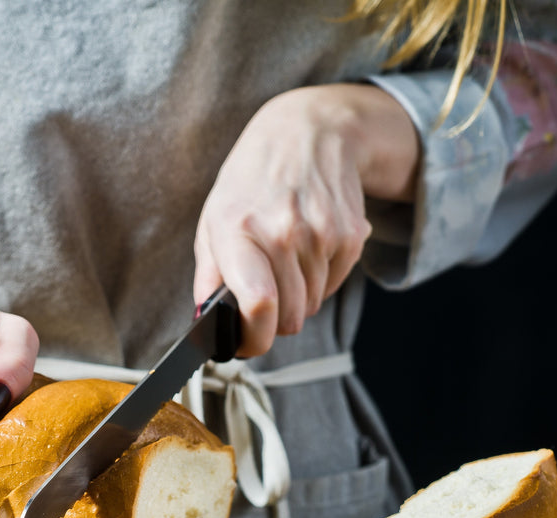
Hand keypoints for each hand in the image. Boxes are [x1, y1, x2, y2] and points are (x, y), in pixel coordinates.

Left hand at [193, 83, 418, 356]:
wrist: (305, 133)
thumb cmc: (250, 183)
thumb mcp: (213, 222)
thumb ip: (208, 278)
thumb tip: (207, 328)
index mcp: (237, 230)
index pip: (257, 303)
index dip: (253, 338)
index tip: (245, 345)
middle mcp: (282, 231)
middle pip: (287, 317)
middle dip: (272, 321)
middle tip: (262, 301)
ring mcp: (320, 233)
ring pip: (310, 306)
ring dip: (297, 297)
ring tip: (284, 261)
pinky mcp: (349, 236)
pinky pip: (333, 286)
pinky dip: (320, 280)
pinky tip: (307, 249)